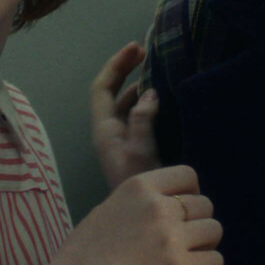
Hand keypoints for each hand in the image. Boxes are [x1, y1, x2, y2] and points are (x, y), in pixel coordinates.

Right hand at [45, 165, 222, 264]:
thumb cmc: (82, 255)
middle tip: (184, 239)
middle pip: (205, 204)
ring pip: (215, 230)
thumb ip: (139, 203)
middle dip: (198, 221)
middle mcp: (159, 207)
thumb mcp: (108, 210)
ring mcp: (171, 238)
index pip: (188, 175)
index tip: (184, 209)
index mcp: (139, 187)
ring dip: (206, 243)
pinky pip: (216, 260)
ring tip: (190, 254)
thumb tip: (168, 203)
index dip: (191, 192)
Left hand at [90, 42, 160, 190]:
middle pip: (112, 92)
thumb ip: (142, 119)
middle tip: (145, 52)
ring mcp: (122, 140)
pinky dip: (148, 102)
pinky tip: (163, 98)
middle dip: (126, 70)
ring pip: (126, 104)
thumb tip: (149, 92)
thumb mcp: (140, 150)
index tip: (136, 49)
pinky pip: (138, 116)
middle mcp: (110, 132)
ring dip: (138, 85)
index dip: (116, 65)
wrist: (145, 215)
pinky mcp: (136, 148)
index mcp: (104, 129)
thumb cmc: (139, 183)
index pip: (101, 88)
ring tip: (158, 70)